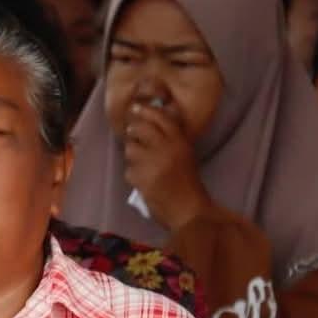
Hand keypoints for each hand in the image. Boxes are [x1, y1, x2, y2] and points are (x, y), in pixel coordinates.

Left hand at [121, 102, 210, 233]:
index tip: (136, 107)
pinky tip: (144, 182)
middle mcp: (166, 148)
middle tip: (133, 134)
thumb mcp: (185, 155)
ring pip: (130, 149)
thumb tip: (152, 123)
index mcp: (180, 142)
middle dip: (134, 131)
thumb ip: (172, 140)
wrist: (188, 210)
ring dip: (133, 156)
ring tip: (143, 165)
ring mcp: (152, 163)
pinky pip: (129, 170)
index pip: (161, 118)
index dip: (146, 111)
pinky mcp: (141, 178)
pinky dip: (133, 176)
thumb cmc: (188, 184)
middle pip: (141, 128)